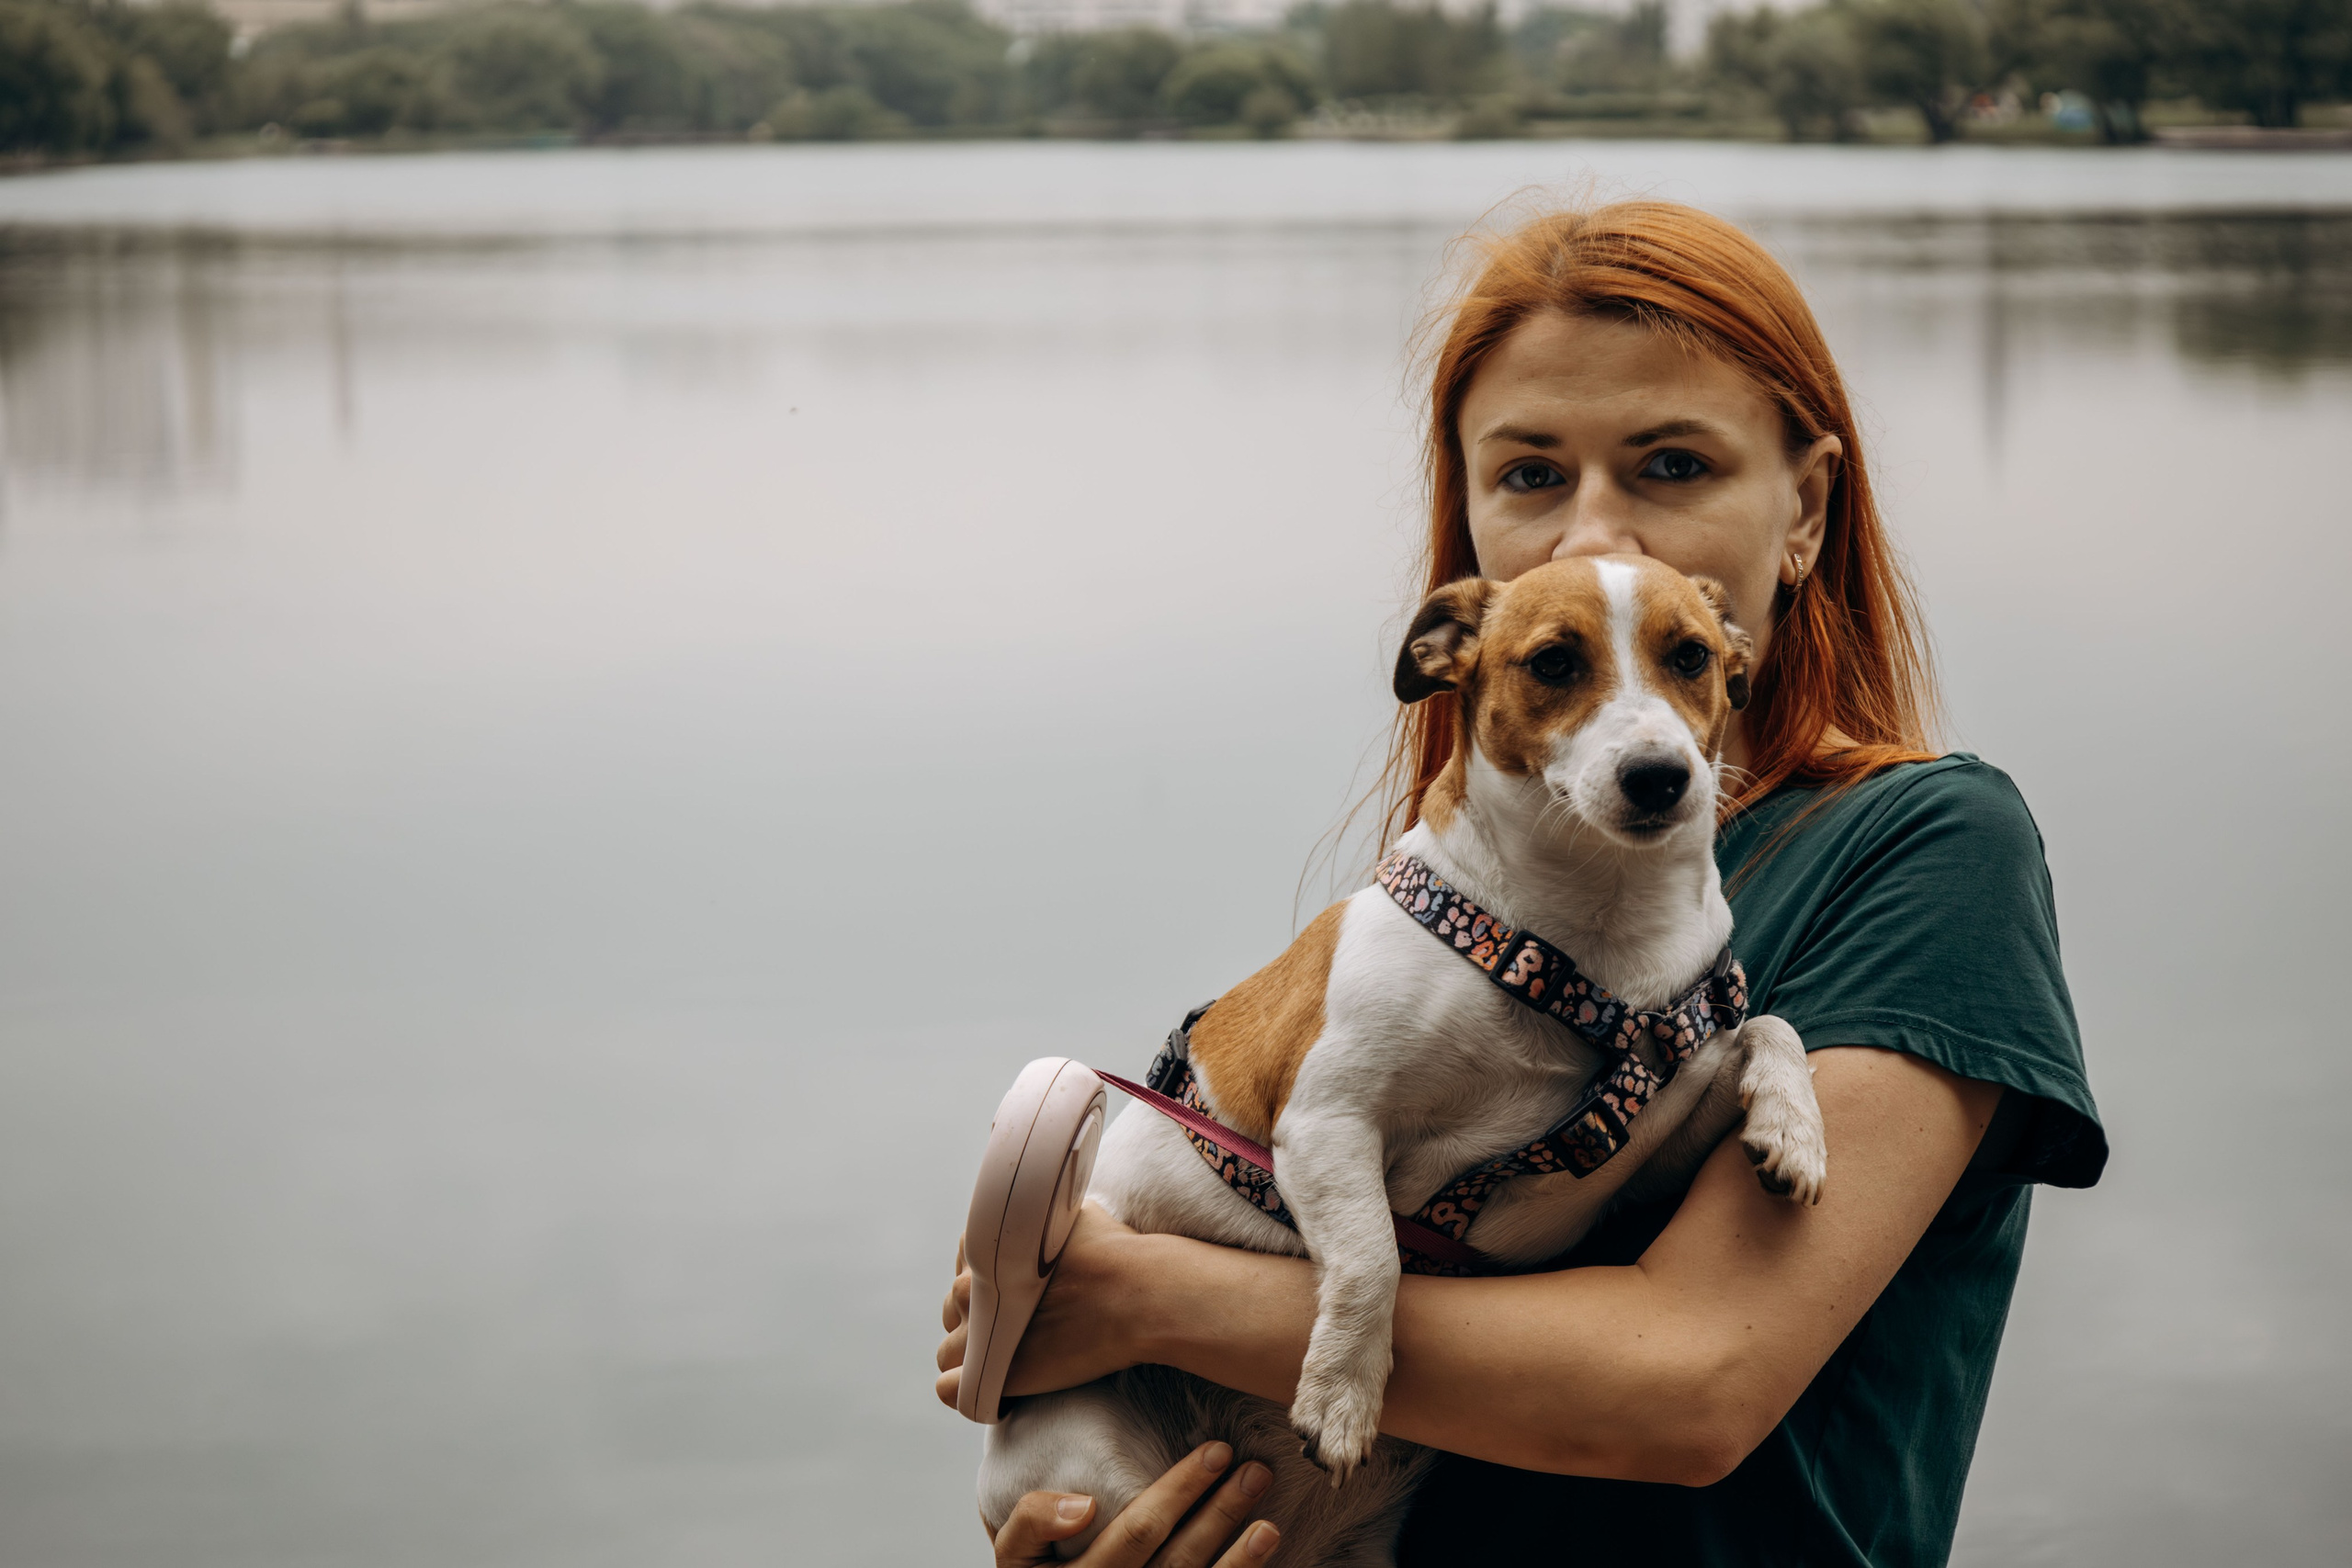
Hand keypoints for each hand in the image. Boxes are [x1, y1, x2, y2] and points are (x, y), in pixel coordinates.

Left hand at [937, 1203, 1151, 1409]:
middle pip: (954, 1307)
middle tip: (1018, 1331)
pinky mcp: (988, 1373)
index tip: (1016, 1291)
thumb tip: (1052, 1217)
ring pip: (949, 1351)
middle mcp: (972, 1287)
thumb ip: (1048, 1219)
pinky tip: (997, 1392)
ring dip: (973, 1357)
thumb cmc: (1116, 1254)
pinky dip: (966, 1390)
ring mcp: (977, 1333)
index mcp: (989, 1246)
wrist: (1136, 1297)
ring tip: (1009, 1366)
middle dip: (979, 1319)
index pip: (964, 1262)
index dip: (987, 1279)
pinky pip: (950, 1386)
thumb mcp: (1074, 1215)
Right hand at [990, 1442, 1278, 1566]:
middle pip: (1177, 1560)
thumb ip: (1031, 1521)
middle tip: (1255, 1469)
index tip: (1217, 1450)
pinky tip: (1258, 1557)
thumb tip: (1084, 1504)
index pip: (1136, 1532)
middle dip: (1220, 1512)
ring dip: (1239, 1559)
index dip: (1178, 1492)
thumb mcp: (1016, 1555)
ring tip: (1269, 1523)